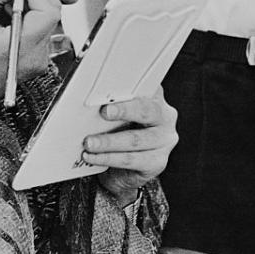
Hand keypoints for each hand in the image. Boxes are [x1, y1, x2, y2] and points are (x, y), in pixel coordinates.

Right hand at [0, 0, 61, 116]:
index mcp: (22, 47)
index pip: (47, 11)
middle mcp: (37, 54)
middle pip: (51, 12)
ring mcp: (39, 58)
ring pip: (47, 18)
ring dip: (31, 1)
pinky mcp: (37, 58)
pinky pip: (40, 28)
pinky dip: (29, 15)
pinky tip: (10, 12)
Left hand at [85, 88, 178, 204]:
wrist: (124, 167)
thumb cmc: (118, 132)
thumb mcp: (118, 114)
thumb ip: (112, 104)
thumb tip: (88, 100)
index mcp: (156, 98)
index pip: (147, 87)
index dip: (132, 86)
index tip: (114, 87)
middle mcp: (165, 117)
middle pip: (146, 111)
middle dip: (124, 110)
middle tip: (104, 112)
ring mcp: (164, 141)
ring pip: (136, 140)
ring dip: (109, 141)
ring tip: (89, 142)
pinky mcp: (157, 162)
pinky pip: (131, 160)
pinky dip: (109, 158)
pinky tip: (93, 157)